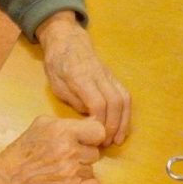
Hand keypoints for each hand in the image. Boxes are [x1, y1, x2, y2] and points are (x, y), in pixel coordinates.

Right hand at [0, 115, 104, 183]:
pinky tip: (72, 183)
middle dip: (83, 155)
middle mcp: (69, 149)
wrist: (6, 178)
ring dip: (81, 171)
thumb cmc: (23, 149)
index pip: (99, 131)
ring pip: (92, 169)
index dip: (92, 136)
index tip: (84, 140)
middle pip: (95, 152)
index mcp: (63, 130)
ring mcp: (70, 171)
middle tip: (66, 157)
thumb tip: (94, 121)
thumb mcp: (43, 124)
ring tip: (63, 170)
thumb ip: (69, 122)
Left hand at [36, 11, 130, 146]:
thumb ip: (73, 99)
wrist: (68, 40)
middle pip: (115, 102)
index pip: (98, 102)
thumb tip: (89, 117)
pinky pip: (125, 95)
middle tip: (105, 143)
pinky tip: (121, 127)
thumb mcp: (56, 83)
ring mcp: (109, 76)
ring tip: (117, 140)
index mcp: (81, 77)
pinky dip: (126, 113)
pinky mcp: (113, 78)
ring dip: (123, 121)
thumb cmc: (58, 63)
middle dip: (113, 126)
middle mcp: (99, 76)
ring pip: (124, 98)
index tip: (92, 135)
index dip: (98, 121)